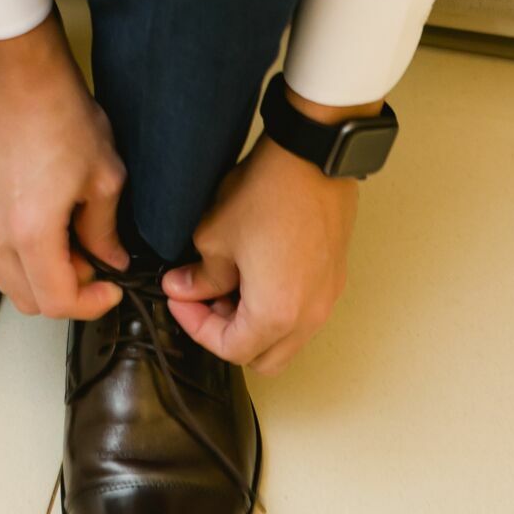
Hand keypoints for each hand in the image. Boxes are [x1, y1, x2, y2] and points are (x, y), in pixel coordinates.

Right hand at [0, 8, 129, 319]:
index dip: (91, 304)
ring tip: (75, 243)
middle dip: (67, 294)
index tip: (113, 287)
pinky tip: (53, 227)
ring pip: (9, 280)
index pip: (57, 301)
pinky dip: (26, 258)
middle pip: (28, 300)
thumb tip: (111, 259)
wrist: (22, 78)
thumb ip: (105, 230)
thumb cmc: (63, 117)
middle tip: (97, 264)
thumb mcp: (103, 177)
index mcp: (31, 232)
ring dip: (44, 278)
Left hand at [160, 123, 360, 375]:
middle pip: (262, 356)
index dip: (195, 326)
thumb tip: (184, 289)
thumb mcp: (215, 237)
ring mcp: (327, 298)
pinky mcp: (334, 278)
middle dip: (227, 334)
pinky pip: (303, 313)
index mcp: (276, 315)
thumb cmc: (266, 194)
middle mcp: (309, 317)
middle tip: (203, 297)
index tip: (179, 298)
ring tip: (228, 281)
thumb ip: (199, 276)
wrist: (311, 156)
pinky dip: (277, 307)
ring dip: (253, 322)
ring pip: (286, 339)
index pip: (230, 349)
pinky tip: (255, 270)